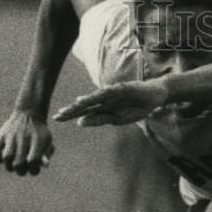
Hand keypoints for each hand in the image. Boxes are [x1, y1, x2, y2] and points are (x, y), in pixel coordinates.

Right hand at [0, 111, 54, 175]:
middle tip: (22, 169)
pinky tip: (3, 158)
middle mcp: (24, 138)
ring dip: (9, 166)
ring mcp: (11, 136)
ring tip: (12, 166)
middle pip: (19, 163)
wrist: (29, 114)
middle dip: (21, 171)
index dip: (34, 169)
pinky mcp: (2, 135)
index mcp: (37, 140)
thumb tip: (45, 166)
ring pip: (6, 157)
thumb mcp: (47, 141)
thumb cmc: (39, 132)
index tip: (34, 168)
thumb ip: (46, 154)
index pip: (33, 161)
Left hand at [53, 80, 168, 125]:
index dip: (71, 114)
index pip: (84, 112)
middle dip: (72, 111)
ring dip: (81, 105)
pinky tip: (86, 100)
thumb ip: (100, 119)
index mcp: (103, 108)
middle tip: (56, 116)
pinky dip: (96, 97)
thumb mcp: (118, 119)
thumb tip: (80, 122)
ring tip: (69, 109)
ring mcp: (112, 94)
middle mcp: (104, 100)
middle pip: (85, 106)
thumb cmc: (136, 107)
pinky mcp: (121, 89)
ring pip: (93, 100)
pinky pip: (106, 95)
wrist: (154, 95)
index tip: (56, 118)